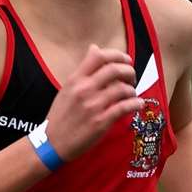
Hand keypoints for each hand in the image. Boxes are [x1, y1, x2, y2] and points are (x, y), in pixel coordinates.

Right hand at [44, 45, 140, 161]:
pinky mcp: (101, 122)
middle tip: (132, 78)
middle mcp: (84, 90)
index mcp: (75, 80)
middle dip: (129, 71)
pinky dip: (136, 104)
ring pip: (122, 89)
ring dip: (132, 90)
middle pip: (114, 69)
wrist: (53, 143)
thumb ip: (82, 71)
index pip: (98, 56)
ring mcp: (93, 106)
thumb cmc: (60, 117)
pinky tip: (138, 104)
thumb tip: (94, 48)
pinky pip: (124, 108)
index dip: (117, 55)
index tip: (125, 61)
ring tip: (132, 94)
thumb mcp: (66, 89)